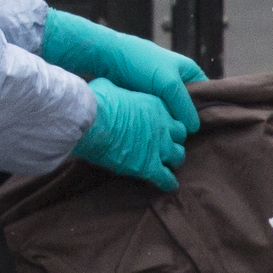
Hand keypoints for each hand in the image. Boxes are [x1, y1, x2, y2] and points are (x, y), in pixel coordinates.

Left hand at [40, 11, 204, 135]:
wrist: (107, 56)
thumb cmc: (141, 64)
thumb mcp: (169, 84)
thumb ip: (185, 106)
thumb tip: (194, 128)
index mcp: (190, 72)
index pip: (207, 96)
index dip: (206, 112)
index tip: (204, 129)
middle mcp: (178, 81)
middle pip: (189, 106)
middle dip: (186, 120)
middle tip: (185, 137)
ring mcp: (161, 89)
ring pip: (173, 112)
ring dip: (171, 123)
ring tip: (171, 138)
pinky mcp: (147, 97)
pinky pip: (158, 113)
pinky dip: (158, 121)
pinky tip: (157, 133)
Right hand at [69, 79, 184, 190]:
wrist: (92, 122)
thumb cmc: (97, 102)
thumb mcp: (108, 87)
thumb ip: (117, 91)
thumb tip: (108, 90)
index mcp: (155, 105)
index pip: (173, 116)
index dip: (167, 123)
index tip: (159, 127)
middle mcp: (162, 126)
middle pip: (180, 136)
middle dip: (173, 141)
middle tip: (163, 145)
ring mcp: (159, 147)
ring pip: (178, 157)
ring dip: (172, 160)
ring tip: (164, 163)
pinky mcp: (149, 167)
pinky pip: (167, 179)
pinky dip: (168, 182)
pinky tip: (167, 185)